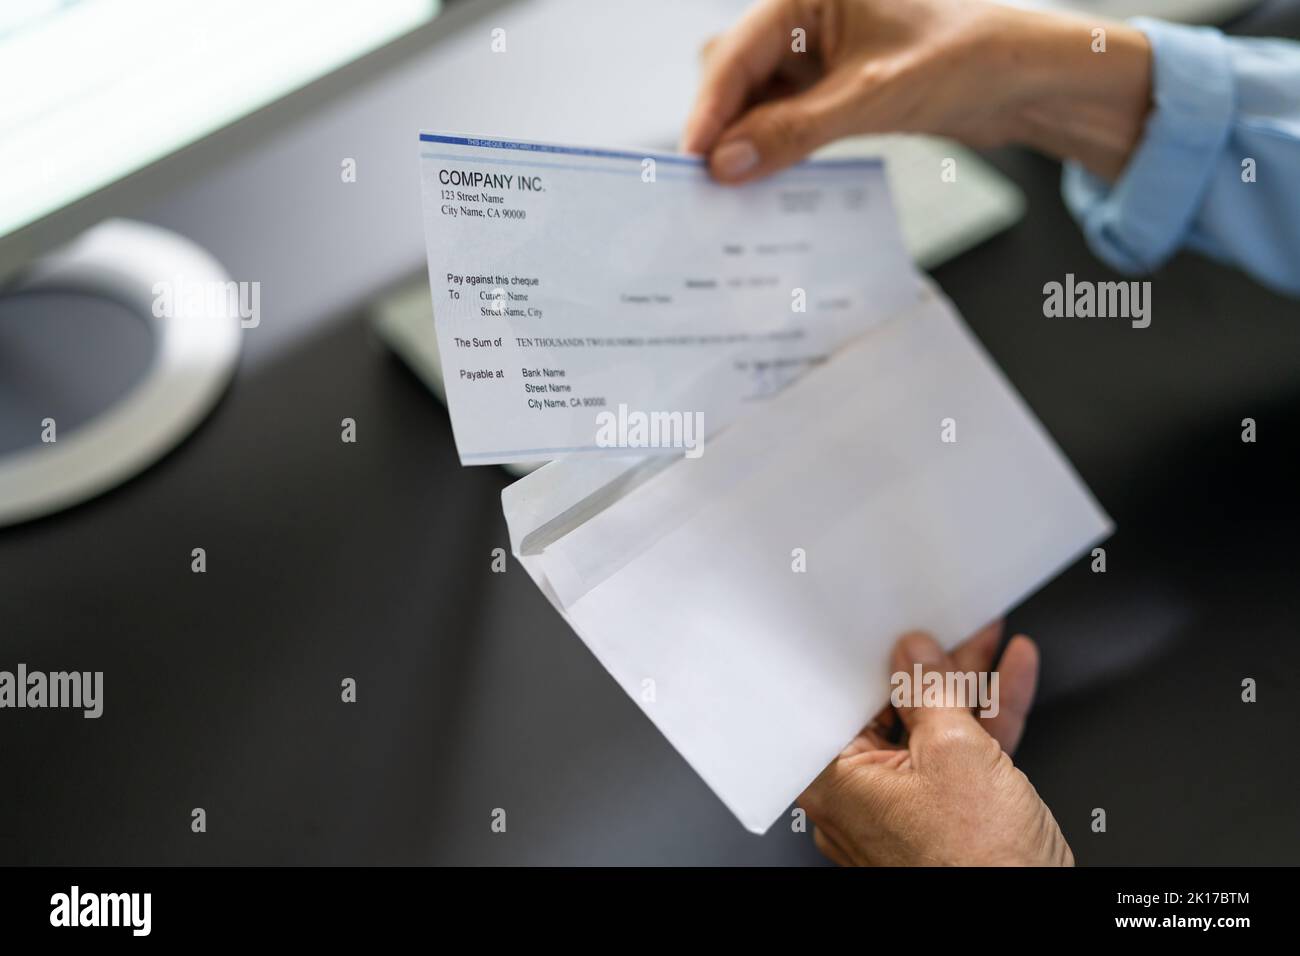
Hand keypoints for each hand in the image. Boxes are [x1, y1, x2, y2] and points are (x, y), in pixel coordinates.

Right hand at [682, 0, 1151, 181]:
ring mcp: (816, 53)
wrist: (1027, 78)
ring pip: (754, 101)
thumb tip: (727, 164)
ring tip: (737, 191)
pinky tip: (768, 180)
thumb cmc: (967, 56)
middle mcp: (805, 17)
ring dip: (747, 143)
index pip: (734, 53)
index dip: (708, 109)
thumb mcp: (872, 96)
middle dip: (722, 126)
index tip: (691, 160)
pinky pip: (783, 119)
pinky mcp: (831, 86)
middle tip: (711, 184)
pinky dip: (773, 149)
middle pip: (733, 75)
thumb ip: (794, 130)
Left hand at [798, 623, 1073, 865]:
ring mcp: (904, 812)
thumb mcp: (956, 752)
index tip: (899, 627)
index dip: (874, 658)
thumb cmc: (975, 865)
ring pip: (933, 732)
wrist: (1029, 919)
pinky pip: (961, 759)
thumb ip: (933, 692)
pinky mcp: (945, 822)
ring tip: (988, 636)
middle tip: (953, 627)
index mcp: (836, 781)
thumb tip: (918, 656)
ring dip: (966, 685)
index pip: (845, 701)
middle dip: (931, 667)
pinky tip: (1010, 675)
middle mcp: (860, 799)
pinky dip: (987, 721)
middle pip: (892, 713)